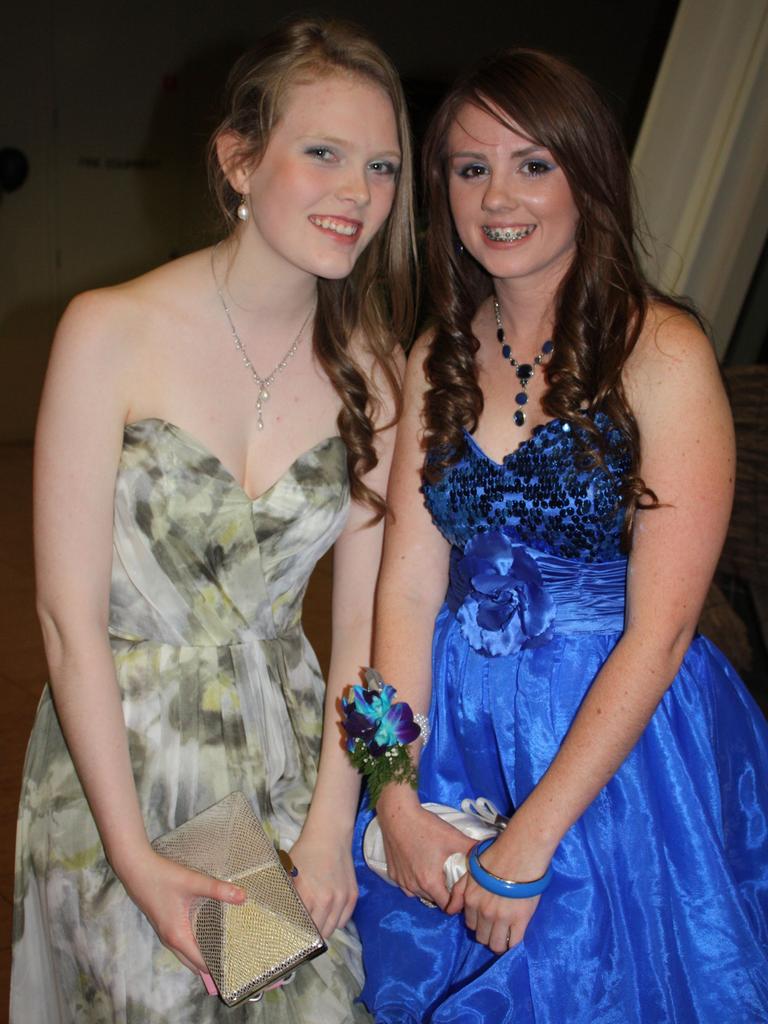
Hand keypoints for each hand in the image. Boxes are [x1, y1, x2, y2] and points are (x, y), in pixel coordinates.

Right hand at [118, 847, 244, 973]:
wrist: (135, 868)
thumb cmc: (163, 877)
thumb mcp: (193, 882)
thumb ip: (218, 890)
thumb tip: (244, 897)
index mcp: (178, 936)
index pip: (201, 963)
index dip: (218, 969)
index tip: (236, 971)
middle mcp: (170, 939)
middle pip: (193, 963)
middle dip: (211, 969)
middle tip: (232, 968)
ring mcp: (164, 932)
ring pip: (185, 954)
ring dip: (201, 959)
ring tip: (222, 958)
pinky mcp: (163, 923)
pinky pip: (181, 944)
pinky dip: (193, 948)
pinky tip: (204, 937)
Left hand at [288, 826, 357, 937]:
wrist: (330, 836)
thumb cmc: (306, 852)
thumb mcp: (289, 873)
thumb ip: (285, 896)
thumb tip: (277, 915)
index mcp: (309, 896)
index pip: (302, 929)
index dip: (296, 932)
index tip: (292, 931)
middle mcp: (328, 901)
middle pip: (319, 934)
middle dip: (310, 932)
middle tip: (304, 925)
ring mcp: (342, 899)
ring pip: (332, 929)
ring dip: (323, 927)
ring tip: (316, 917)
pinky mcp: (353, 895)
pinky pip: (344, 920)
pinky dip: (336, 920)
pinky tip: (328, 910)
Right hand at [376, 789, 475, 909]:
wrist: (397, 814)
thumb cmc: (426, 827)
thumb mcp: (453, 837)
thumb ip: (472, 848)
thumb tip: (487, 852)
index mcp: (430, 882)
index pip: (447, 907)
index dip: (457, 901)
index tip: (461, 891)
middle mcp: (414, 887)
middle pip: (434, 901)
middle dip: (444, 895)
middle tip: (451, 880)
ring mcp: (401, 881)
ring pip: (419, 894)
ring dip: (428, 889)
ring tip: (436, 874)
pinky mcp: (392, 873)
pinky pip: (406, 886)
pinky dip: (414, 882)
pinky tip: (419, 868)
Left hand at [449, 834, 548, 952]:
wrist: (519, 852)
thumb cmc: (496, 856)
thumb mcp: (470, 871)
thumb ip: (459, 892)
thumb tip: (451, 911)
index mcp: (471, 900)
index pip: (471, 924)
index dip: (479, 923)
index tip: (486, 919)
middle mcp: (483, 912)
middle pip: (482, 937)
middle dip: (488, 933)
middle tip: (497, 925)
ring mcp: (502, 918)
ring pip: (497, 945)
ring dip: (500, 942)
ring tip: (506, 933)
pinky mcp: (520, 920)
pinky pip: (514, 943)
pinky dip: (514, 943)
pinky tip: (515, 934)